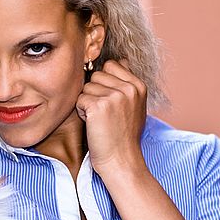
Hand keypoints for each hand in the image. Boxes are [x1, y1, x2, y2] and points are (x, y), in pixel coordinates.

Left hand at [76, 59, 147, 178]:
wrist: (121, 160)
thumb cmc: (124, 136)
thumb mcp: (134, 105)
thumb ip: (127, 83)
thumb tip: (120, 60)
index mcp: (139, 85)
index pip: (112, 65)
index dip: (105, 83)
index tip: (110, 102)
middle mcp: (129, 88)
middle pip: (97, 75)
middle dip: (95, 92)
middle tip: (105, 114)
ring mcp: (115, 96)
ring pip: (86, 87)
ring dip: (88, 102)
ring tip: (100, 120)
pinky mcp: (99, 106)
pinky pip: (80, 99)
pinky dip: (82, 112)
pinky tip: (94, 124)